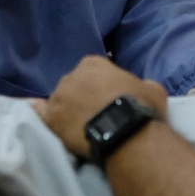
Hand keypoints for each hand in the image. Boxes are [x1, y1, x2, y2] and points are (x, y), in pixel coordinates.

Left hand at [33, 55, 167, 158]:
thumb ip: (142, 83)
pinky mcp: (50, 120)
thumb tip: (141, 87)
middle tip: (96, 111)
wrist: (126, 132)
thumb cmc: (141, 106)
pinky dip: (44, 118)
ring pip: (59, 102)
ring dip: (68, 109)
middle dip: (81, 95)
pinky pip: (41, 116)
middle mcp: (71, 76)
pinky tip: (51, 123)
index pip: (92, 68)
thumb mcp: (152, 88)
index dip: (100, 83)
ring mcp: (58, 98)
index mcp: (93, 63)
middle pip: (73, 84)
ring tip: (80, 125)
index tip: (108, 95)